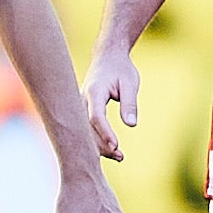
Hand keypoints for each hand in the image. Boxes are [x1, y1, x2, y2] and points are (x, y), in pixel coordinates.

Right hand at [84, 45, 138, 163]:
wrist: (107, 56)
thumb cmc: (120, 69)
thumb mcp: (130, 83)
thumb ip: (130, 103)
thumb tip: (131, 124)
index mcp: (94, 92)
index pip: (96, 117)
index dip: (105, 133)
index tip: (116, 146)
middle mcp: (82, 100)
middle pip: (87, 128)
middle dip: (101, 144)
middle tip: (120, 156)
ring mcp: (80, 105)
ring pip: (85, 130)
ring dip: (99, 145)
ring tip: (119, 156)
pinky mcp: (83, 109)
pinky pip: (86, 127)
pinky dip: (97, 139)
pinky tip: (112, 149)